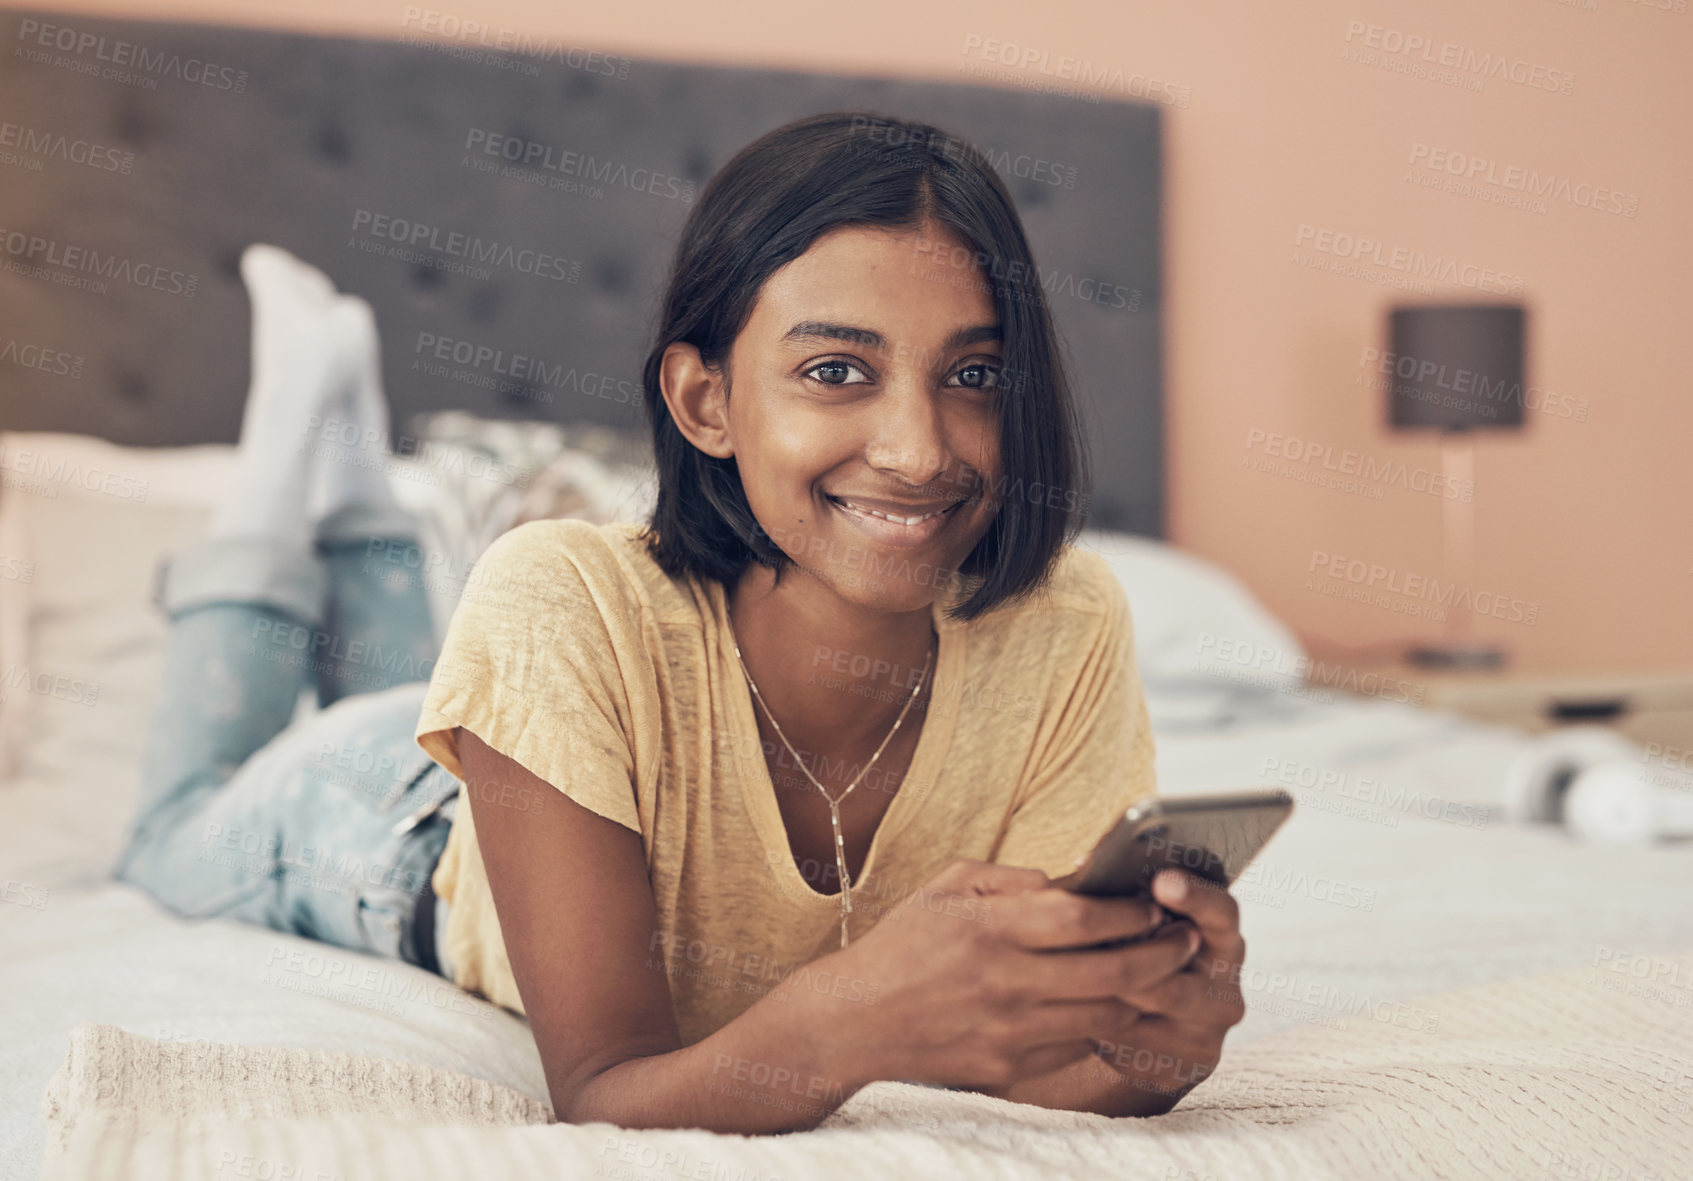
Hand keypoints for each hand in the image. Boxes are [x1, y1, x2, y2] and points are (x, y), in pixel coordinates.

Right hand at [797, 858, 1203, 1093]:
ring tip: (1160, 974)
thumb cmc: (904, 943)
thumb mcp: (947, 886)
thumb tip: (1071, 882)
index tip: (1156, 904)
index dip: (1131, 912)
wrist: (857, 1021)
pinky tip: (1111, 1005)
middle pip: (1113, 973)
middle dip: (1162, 954)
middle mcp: (1005, 982)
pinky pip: (1078, 1046)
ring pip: (1107, 1016)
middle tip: (1186, 940)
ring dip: (1144, 994)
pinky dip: (1103, 1025)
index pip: (1083, 919)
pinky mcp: (1010, 1067)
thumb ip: (1011, 878)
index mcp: (990, 929)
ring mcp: (1010, 1031)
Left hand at [1081, 868, 1247, 1111]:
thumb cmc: (1133, 953)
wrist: (1148, 1027)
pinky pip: (1135, 1043)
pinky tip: (1072, 1011)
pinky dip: (1100, 1024)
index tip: (1162, 879)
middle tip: (1090, 942)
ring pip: (1151, 1008)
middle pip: (1177, 971)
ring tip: (1067, 972)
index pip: (1221, 912)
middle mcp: (1226, 986)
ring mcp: (1209, 1031)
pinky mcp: (1186, 1064)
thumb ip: (1129, 902)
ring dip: (1108, 989)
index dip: (1195, 896)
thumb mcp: (1140, 927)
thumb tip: (1086, 868)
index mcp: (1221, 937)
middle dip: (1128, 956)